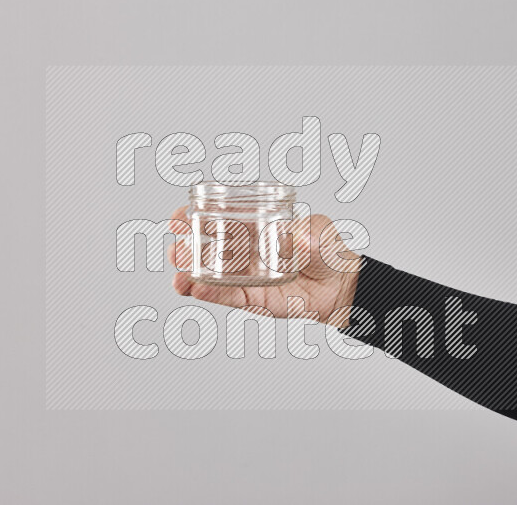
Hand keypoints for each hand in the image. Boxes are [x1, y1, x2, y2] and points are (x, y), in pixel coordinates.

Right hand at [167, 206, 360, 327]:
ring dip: (191, 276)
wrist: (339, 283)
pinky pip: (228, 297)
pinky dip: (212, 295)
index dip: (193, 218)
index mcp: (252, 227)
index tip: (178, 218)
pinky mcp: (253, 298)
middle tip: (177, 250)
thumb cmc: (326, 249)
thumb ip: (308, 233)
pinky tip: (197, 291)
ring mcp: (245, 276)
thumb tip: (299, 238)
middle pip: (205, 250)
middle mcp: (242, 252)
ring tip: (180, 277)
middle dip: (185, 249)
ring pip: (210, 277)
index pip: (216, 220)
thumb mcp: (318, 231)